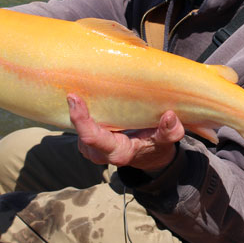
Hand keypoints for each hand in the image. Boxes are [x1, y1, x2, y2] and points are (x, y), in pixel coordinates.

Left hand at [68, 94, 183, 171]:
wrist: (149, 156)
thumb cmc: (156, 146)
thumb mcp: (166, 141)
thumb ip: (170, 132)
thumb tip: (169, 115)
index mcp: (119, 152)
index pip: (92, 137)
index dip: (80, 118)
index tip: (74, 98)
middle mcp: (101, 154)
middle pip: (80, 131)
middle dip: (75, 110)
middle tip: (73, 86)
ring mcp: (92, 149)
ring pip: (77, 128)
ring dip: (77, 110)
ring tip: (80, 87)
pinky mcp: (89, 142)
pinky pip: (80, 125)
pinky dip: (81, 112)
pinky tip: (84, 96)